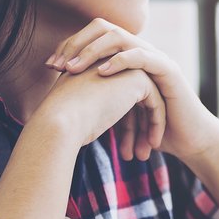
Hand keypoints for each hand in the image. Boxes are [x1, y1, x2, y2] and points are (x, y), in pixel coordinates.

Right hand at [35, 63, 165, 154]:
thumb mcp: (78, 110)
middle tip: (138, 154)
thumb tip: (101, 123)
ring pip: (147, 101)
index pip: (118, 98)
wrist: (62, 120)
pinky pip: (156, 102)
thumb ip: (93, 108)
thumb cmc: (63, 122)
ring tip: (143, 155)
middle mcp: (112, 64)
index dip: (123, 126)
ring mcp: (126, 67)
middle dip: (137, 129)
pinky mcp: (138, 78)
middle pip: (134, 100)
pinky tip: (153, 144)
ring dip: (148, 129)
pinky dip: (157, 123)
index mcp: (95, 69)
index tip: (124, 149)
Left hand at [45, 18, 218, 160]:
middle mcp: (141, 52)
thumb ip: (98, 98)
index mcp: (128, 58)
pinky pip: (143, 56)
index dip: (71, 47)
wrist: (187, 143)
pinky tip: (102, 72)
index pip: (95, 37)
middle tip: (57, 66)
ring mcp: (156, 58)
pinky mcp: (168, 70)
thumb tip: (60, 100)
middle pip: (104, 29)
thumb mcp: (117, 112)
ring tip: (74, 68)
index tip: (50, 67)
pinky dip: (121, 60)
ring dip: (93, 50)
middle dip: (77, 45)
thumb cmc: (152, 131)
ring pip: (121, 38)